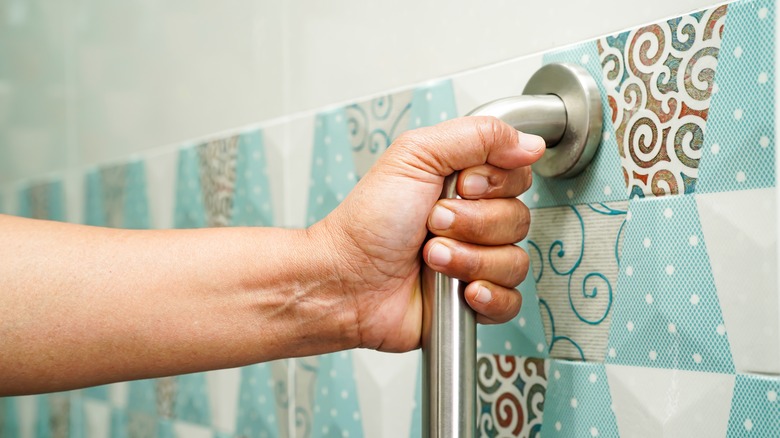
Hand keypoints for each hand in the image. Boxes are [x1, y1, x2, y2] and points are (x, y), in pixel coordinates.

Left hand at [312, 116, 544, 351]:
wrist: (345, 280)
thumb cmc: (367, 221)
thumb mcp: (415, 156)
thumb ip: (477, 136)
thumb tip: (529, 142)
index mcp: (464, 182)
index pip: (517, 175)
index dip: (493, 184)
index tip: (460, 187)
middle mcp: (474, 220)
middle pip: (519, 219)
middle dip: (472, 224)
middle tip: (432, 224)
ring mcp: (475, 261)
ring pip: (516, 261)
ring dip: (469, 260)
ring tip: (430, 258)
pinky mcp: (474, 301)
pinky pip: (512, 301)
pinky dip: (488, 296)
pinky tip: (460, 291)